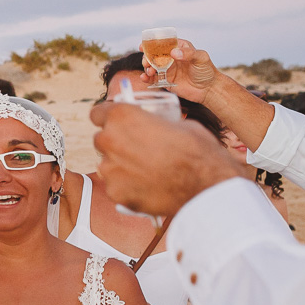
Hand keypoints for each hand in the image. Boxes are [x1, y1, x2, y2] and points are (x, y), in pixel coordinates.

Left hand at [91, 103, 238, 216]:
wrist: (207, 186)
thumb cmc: (197, 151)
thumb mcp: (177, 124)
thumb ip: (153, 123)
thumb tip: (151, 125)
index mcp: (122, 117)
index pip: (98, 113)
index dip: (107, 117)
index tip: (114, 123)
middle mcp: (110, 140)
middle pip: (101, 140)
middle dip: (115, 143)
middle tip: (136, 150)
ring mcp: (110, 168)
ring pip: (108, 165)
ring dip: (121, 166)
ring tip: (147, 172)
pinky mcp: (114, 192)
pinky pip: (115, 186)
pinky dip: (127, 187)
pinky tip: (147, 188)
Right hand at [139, 38, 219, 103]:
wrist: (208, 89)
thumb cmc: (207, 71)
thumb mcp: (201, 58)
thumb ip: (188, 53)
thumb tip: (173, 53)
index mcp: (179, 48)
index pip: (163, 43)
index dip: (152, 43)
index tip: (143, 46)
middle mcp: (171, 58)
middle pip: (154, 54)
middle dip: (147, 57)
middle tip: (147, 62)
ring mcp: (167, 69)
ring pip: (152, 66)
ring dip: (147, 67)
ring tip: (150, 72)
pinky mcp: (165, 80)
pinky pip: (152, 79)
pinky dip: (146, 78)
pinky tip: (144, 78)